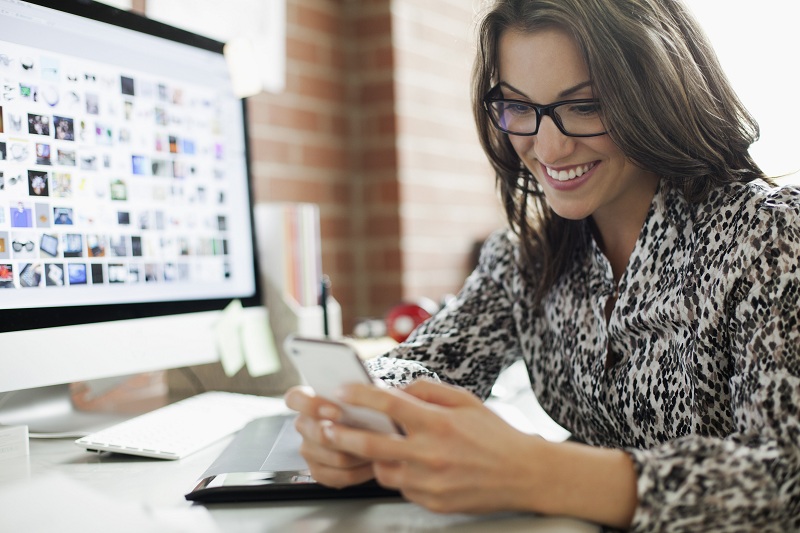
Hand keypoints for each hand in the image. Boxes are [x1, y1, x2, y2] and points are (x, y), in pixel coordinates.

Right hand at [284, 385, 374, 487]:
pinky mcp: (319, 472)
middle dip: (344, 436)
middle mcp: (304, 425)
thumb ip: (359, 392)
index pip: (295, 399)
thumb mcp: (363, 393)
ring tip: (382, 449)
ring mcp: (309, 450)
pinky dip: (362, 472)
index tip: (335, 412)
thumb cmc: (365, 407)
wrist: (373, 431)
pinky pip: (341, 476)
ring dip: (361, 454)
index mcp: (307, 400)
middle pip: (317, 434)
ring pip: (335, 457)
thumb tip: (368, 397)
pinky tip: (375, 463)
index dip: (312, 406)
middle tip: (367, 435)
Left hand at [323, 379, 544, 513]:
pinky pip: (402, 488)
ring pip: (383, 471)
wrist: (524, 474)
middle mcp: (430, 454)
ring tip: (374, 447)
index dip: (360, 395)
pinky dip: (399, 475)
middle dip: (341, 435)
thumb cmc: (496, 435)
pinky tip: (409, 465)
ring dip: (374, 458)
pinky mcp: (432, 502)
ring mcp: (429, 482)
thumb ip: (429, 391)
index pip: (388, 405)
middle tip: (323, 428)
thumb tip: (398, 390)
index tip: (342, 391)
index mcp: (438, 424)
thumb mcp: (466, 400)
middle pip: (371, 445)